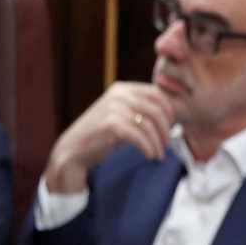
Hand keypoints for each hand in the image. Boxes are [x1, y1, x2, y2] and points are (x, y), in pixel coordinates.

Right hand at [43, 82, 173, 193]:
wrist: (73, 149)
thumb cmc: (101, 134)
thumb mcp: (121, 115)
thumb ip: (140, 110)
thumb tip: (172, 114)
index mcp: (122, 89)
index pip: (156, 93)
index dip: (169, 109)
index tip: (173, 125)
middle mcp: (118, 95)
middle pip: (156, 109)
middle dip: (166, 128)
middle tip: (167, 143)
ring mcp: (113, 108)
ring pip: (148, 124)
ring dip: (157, 142)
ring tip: (159, 154)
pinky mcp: (109, 124)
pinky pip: (138, 136)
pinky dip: (148, 147)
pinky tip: (150, 155)